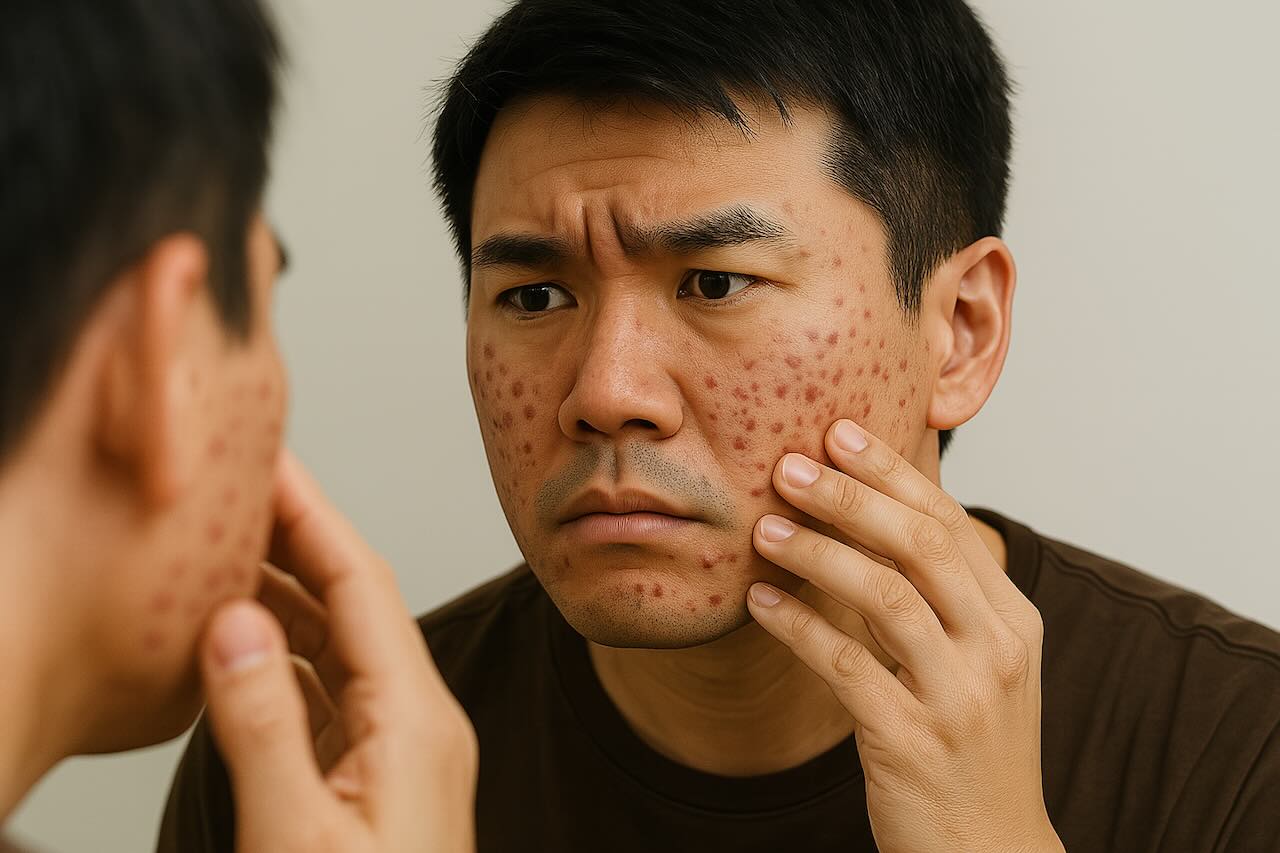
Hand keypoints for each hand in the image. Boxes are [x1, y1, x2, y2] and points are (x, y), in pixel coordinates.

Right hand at [198, 451, 477, 852]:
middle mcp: (414, 721)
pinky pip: (324, 695)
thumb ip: (261, 726)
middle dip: (296, 541)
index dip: (313, 516)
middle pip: (351, 603)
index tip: (271, 463)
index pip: (360, 585)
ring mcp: (395, 750)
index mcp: (413, 718)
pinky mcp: (371, 781)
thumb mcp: (296, 836)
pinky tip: (240, 645)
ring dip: (284, 596)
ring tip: (229, 548)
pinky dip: (279, 659)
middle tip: (239, 490)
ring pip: (334, 646)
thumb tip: (233, 624)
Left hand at [747, 420, 1061, 852]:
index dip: (891, 474)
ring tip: (762, 530)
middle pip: (922, 547)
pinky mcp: (911, 742)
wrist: (991, 851)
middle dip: (851, 498)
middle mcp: (997, 650)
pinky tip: (760, 602)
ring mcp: (959, 697)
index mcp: (1013, 620)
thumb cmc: (971, 744)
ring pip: (886, 598)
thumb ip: (939, 598)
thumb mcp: (977, 663)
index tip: (838, 433)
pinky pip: (846, 667)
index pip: (950, 525)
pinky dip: (798, 627)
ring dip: (818, 554)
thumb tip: (870, 520)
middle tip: (788, 466)